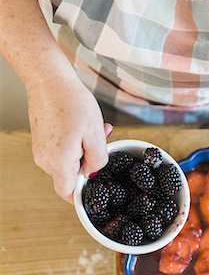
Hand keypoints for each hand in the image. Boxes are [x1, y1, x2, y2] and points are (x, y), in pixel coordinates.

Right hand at [27, 75, 112, 202]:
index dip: (82, 194)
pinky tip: (82, 126)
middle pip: (71, 175)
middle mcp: (45, 160)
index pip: (68, 193)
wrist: (49, 79)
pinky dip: (74, 143)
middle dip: (89, 162)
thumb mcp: (95, 133)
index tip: (95, 187)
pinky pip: (60, 151)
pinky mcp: (41, 141)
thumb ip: (98, 160)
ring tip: (94, 128)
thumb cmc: (72, 102)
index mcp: (58, 162)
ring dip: (84, 149)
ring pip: (67, 161)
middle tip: (102, 140)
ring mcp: (40, 150)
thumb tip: (92, 173)